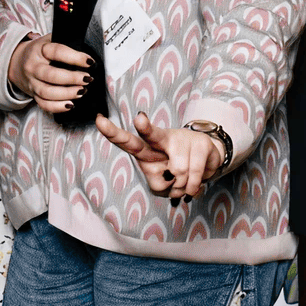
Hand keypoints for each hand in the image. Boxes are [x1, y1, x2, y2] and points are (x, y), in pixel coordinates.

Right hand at [10, 34, 94, 114]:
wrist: (16, 62)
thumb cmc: (39, 51)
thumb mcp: (49, 40)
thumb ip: (65, 41)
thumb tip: (87, 46)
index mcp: (39, 50)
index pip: (57, 52)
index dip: (75, 57)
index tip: (90, 62)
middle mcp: (33, 67)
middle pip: (51, 75)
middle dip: (72, 78)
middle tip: (87, 79)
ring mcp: (32, 82)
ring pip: (47, 92)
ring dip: (67, 94)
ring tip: (82, 91)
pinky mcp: (33, 95)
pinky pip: (44, 104)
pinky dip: (58, 107)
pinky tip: (70, 104)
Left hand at [97, 112, 223, 200]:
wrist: (206, 162)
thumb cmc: (175, 172)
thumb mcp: (160, 184)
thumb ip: (159, 183)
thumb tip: (174, 176)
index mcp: (146, 149)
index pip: (128, 141)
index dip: (113, 133)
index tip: (99, 120)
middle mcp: (163, 139)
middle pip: (151, 134)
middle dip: (144, 127)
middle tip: (138, 119)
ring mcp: (183, 139)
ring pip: (178, 172)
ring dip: (182, 186)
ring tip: (184, 181)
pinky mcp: (201, 143)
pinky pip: (193, 174)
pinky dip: (193, 186)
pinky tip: (194, 182)